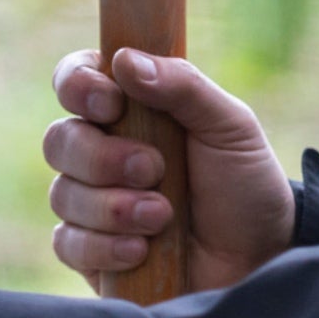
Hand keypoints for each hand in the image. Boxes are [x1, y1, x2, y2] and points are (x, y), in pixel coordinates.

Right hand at [47, 49, 292, 293]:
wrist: (260, 257)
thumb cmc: (245, 183)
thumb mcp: (229, 126)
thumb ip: (183, 86)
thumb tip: (123, 59)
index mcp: (130, 109)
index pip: (75, 79)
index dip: (78, 86)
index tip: (112, 105)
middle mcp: (102, 151)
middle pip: (59, 140)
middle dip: (103, 158)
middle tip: (154, 170)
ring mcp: (93, 203)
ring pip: (62, 194)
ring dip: (114, 207)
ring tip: (162, 216)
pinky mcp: (91, 253)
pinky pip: (67, 244)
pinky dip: (104, 246)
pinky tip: (141, 250)